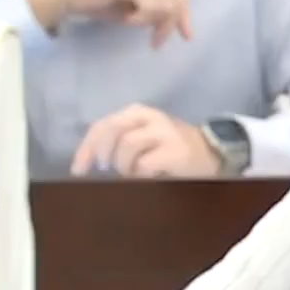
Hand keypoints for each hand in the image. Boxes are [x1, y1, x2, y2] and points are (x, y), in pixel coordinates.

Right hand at [28, 0, 193, 46]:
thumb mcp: (131, 4)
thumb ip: (153, 7)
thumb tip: (174, 21)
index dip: (184, 14)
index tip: (186, 36)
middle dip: (170, 24)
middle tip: (156, 43)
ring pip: (167, 6)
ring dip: (149, 22)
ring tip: (128, 22)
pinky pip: (153, 8)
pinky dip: (141, 19)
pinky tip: (125, 19)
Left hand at [70, 104, 219, 177]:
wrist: (210, 152)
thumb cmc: (169, 148)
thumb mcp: (143, 137)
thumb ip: (119, 141)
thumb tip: (89, 162)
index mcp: (137, 112)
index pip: (102, 126)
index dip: (86, 148)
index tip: (78, 170)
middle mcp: (149, 117)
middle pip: (111, 130)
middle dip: (100, 153)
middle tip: (102, 170)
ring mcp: (164, 132)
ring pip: (127, 146)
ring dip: (123, 165)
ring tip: (131, 174)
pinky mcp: (175, 151)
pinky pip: (145, 164)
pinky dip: (139, 174)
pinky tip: (147, 177)